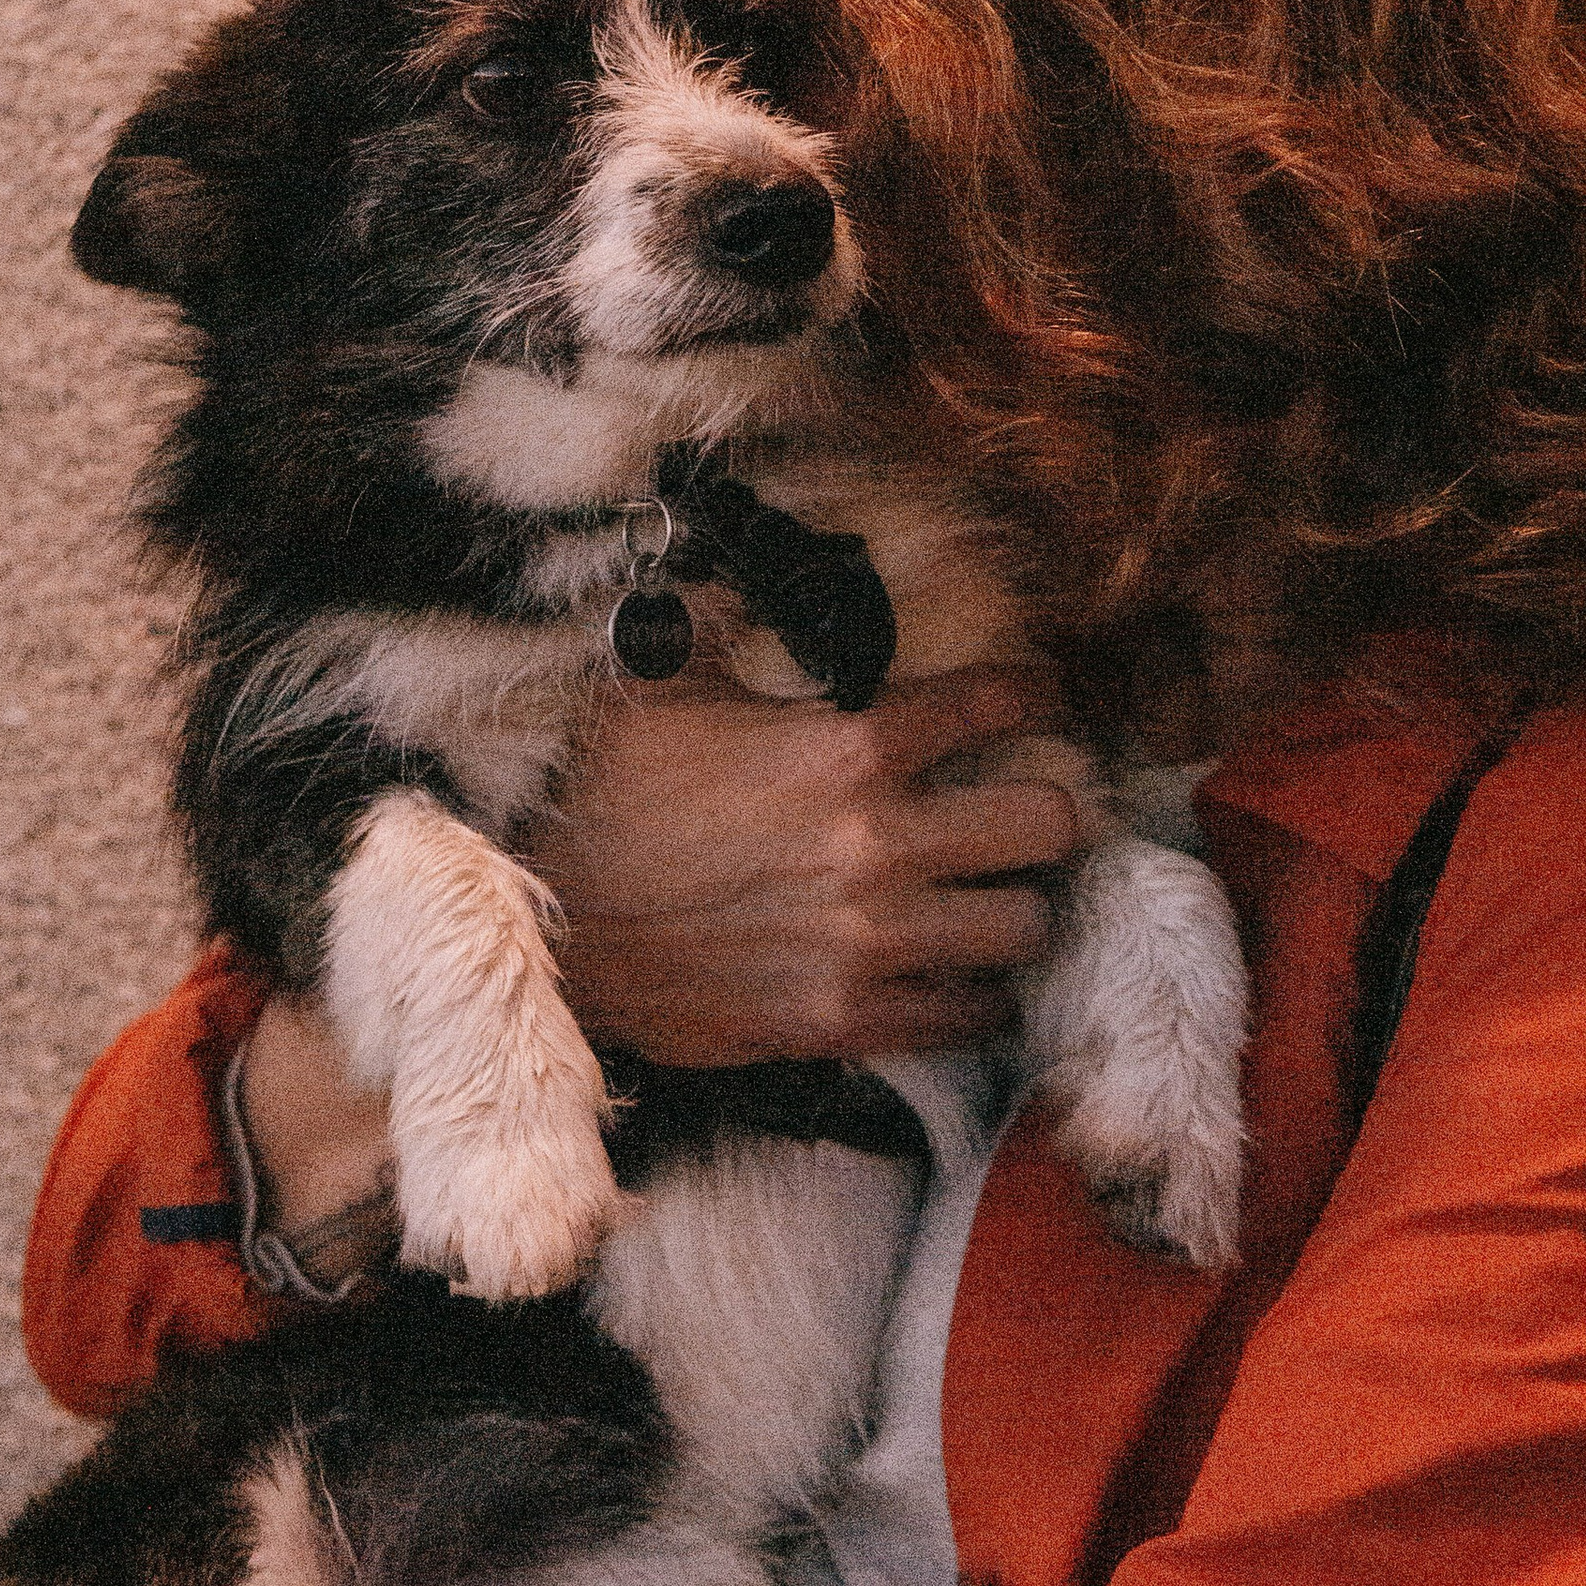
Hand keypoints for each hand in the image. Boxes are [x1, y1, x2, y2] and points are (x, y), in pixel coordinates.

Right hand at [529, 663, 1084, 1061]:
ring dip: (1015, 908)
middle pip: (1049, 825)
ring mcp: (867, 941)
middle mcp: (878, 843)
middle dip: (1047, 813)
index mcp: (848, 746)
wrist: (537, 918)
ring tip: (995, 898)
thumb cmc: (598, 790)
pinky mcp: (839, 1021)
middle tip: (1023, 813)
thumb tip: (750, 564)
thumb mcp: (672, 681)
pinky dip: (971, 996)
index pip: (995, 704)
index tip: (1037, 698)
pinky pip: (961, 1016)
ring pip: (1023, 928)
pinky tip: (956, 977)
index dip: (1032, 694)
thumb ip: (740, 625)